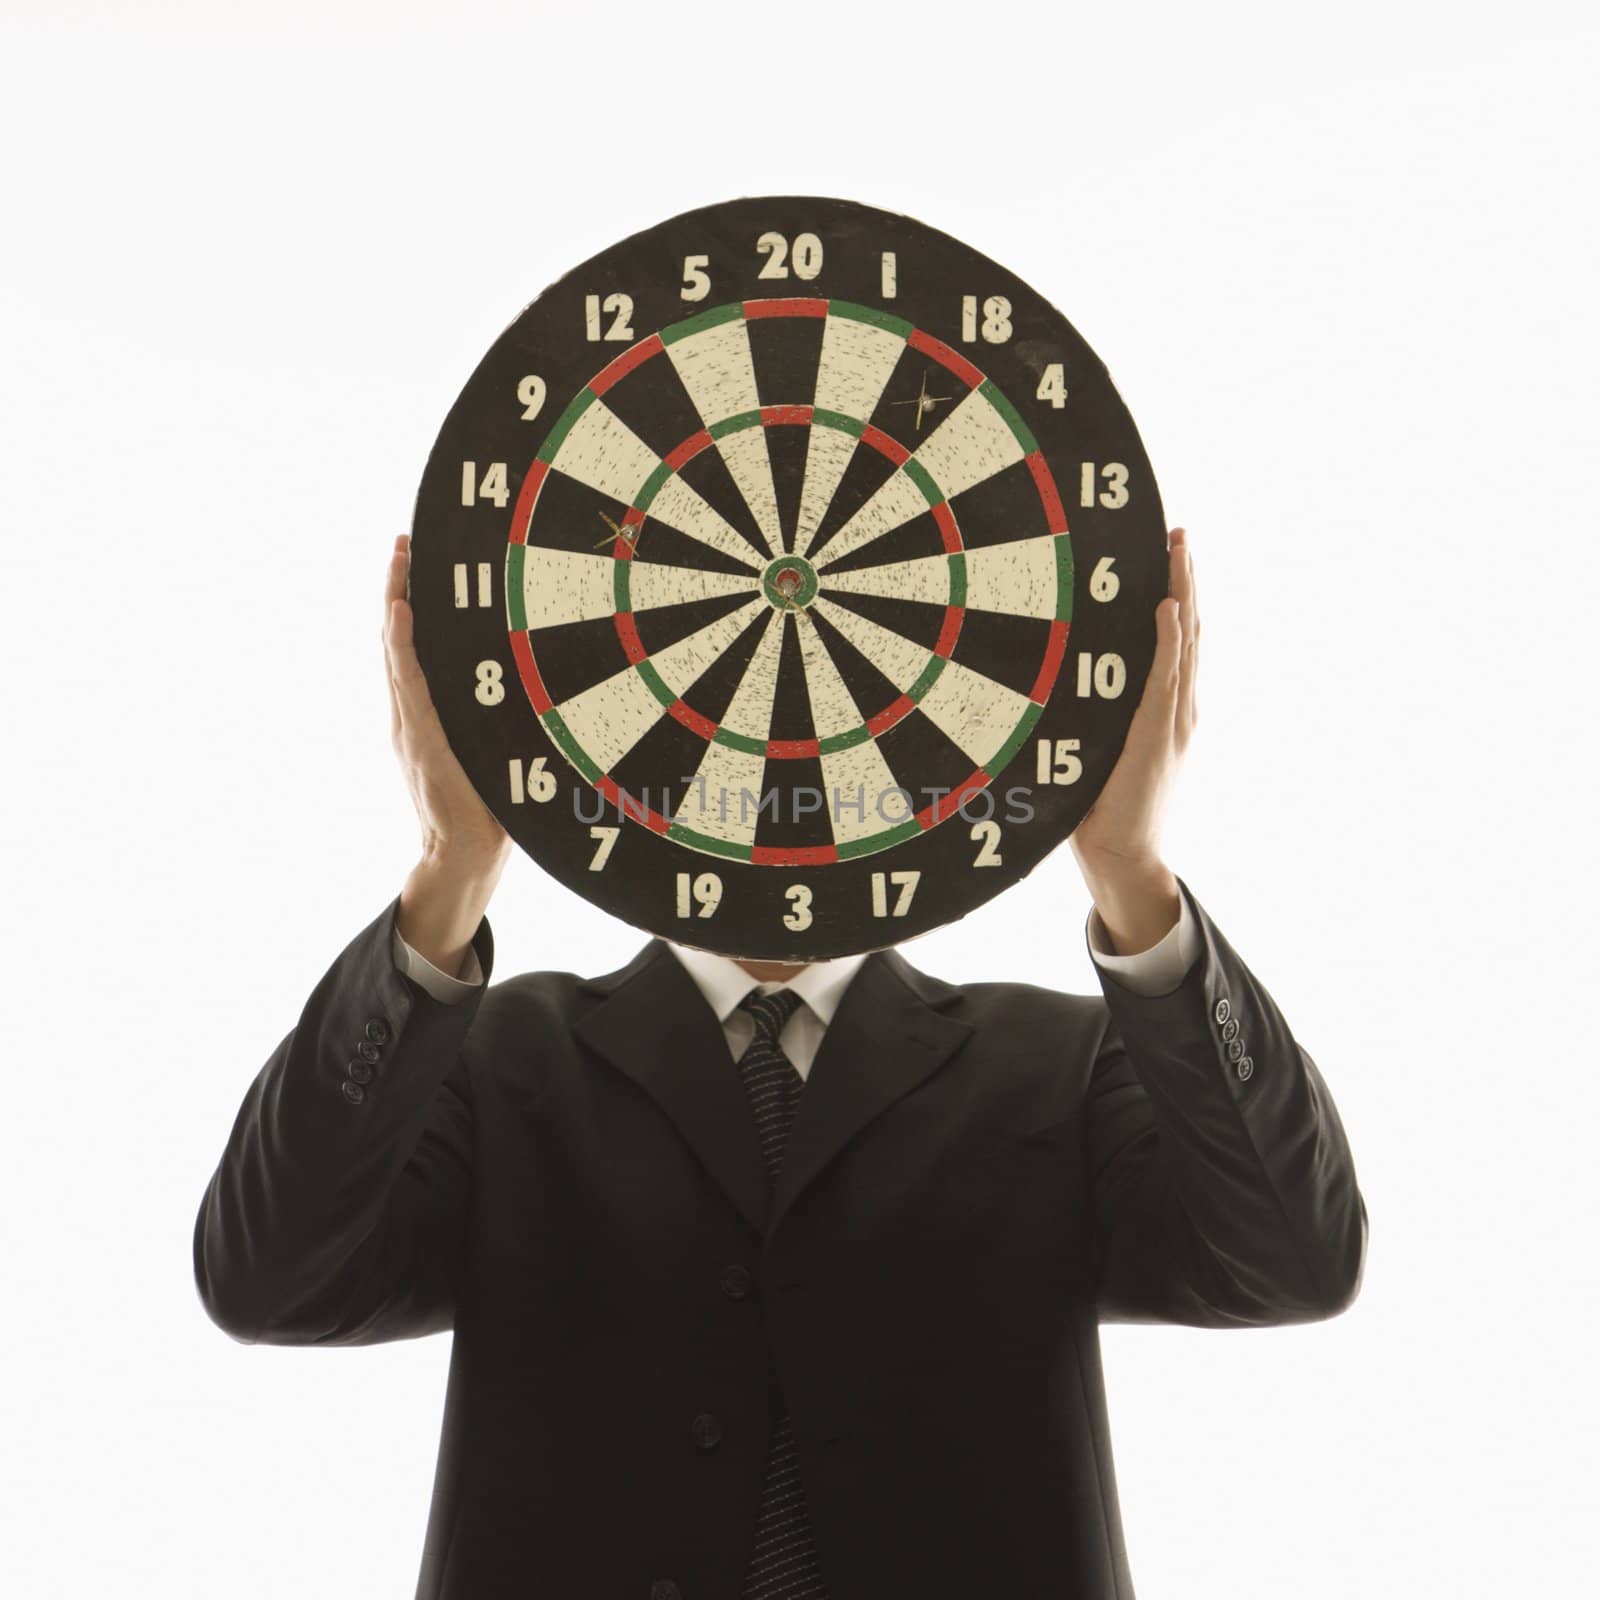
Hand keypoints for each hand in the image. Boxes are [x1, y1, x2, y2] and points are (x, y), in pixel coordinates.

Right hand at [385, 534, 511, 873]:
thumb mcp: (492, 751)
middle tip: (403, 541)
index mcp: (424, 716)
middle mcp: (410, 714)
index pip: (413, 650)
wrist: (466, 854)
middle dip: (399, 588)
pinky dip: (401, 644)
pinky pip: (408, 681)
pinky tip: (400, 610)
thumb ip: (494, 719)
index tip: (415, 563)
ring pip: (398, 652)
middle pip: (398, 640)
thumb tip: (537, 684)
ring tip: (398, 558)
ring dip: (397, 601)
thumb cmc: (489, 806)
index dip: (410, 606)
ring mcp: (411, 724)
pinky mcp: (420, 737)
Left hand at [1068, 526, 1197, 880]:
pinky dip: (1170, 640)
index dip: (1178, 596)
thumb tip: (1064, 689)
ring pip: (1185, 644)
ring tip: (1179, 550)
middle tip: (1179, 532)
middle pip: (1189, 631)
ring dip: (1182, 592)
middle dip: (1185, 579)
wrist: (1125, 856)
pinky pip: (1166, 678)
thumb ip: (1098, 720)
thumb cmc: (1104, 812)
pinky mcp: (1158, 736)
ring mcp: (1174, 722)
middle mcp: (1180, 710)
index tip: (1172, 555)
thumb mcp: (1102, 753)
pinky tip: (1168, 607)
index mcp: (1169, 714)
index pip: (1178, 643)